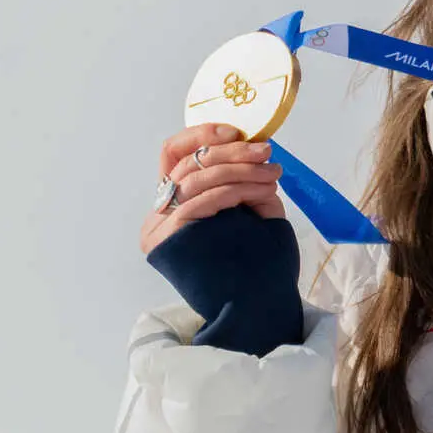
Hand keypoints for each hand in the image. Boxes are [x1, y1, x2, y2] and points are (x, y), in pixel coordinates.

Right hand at [139, 123, 284, 254]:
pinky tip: (261, 191)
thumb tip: (250, 143)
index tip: (234, 130)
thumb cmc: (253, 257)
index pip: (172, 154)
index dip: (200, 135)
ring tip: (273, 173)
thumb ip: (238, 178)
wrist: (256, 302)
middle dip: (232, 153)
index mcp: (172, 202)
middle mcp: (159, 214)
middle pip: (188, 164)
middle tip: (266, 153)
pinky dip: (236, 190)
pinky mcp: (171, 239)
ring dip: (241, 170)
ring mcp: (161, 228)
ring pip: (196, 179)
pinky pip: (202, 201)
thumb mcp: (247, 207)